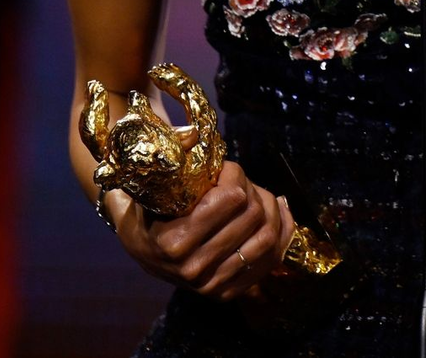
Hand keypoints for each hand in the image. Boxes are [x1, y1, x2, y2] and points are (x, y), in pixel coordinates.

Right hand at [106, 160, 295, 299]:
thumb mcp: (153, 184)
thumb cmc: (151, 209)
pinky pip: (271, 258)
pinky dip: (282, 231)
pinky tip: (278, 211)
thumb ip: (171, 157)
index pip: (231, 198)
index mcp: (174, 241)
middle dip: (252, 188)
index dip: (234, 174)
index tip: (226, 169)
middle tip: (242, 181)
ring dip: (269, 208)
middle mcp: (193, 268)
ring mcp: (211, 284)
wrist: (143, 249)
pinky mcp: (227, 291)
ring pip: (267, 236)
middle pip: (253, 214)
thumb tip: (192, 134)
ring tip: (258, 195)